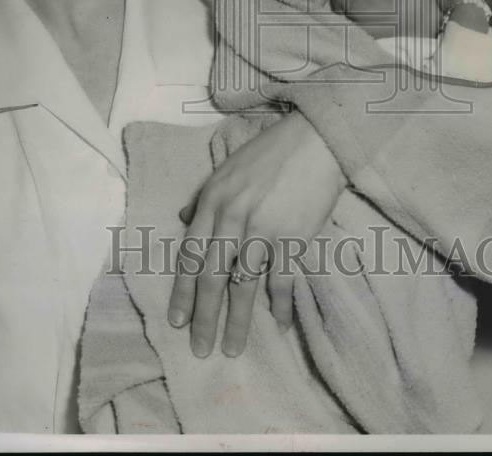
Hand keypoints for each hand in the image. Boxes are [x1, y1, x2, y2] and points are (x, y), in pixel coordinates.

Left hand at [167, 111, 344, 357]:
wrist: (314, 141)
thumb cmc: (270, 153)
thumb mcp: (227, 169)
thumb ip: (204, 197)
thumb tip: (183, 217)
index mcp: (213, 200)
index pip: (190, 254)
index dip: (182, 291)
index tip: (176, 321)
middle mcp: (232, 218)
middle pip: (212, 277)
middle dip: (204, 317)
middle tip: (200, 350)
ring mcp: (263, 230)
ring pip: (243, 286)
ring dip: (237, 322)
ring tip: (232, 349)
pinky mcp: (294, 238)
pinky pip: (282, 281)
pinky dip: (279, 307)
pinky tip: (277, 327)